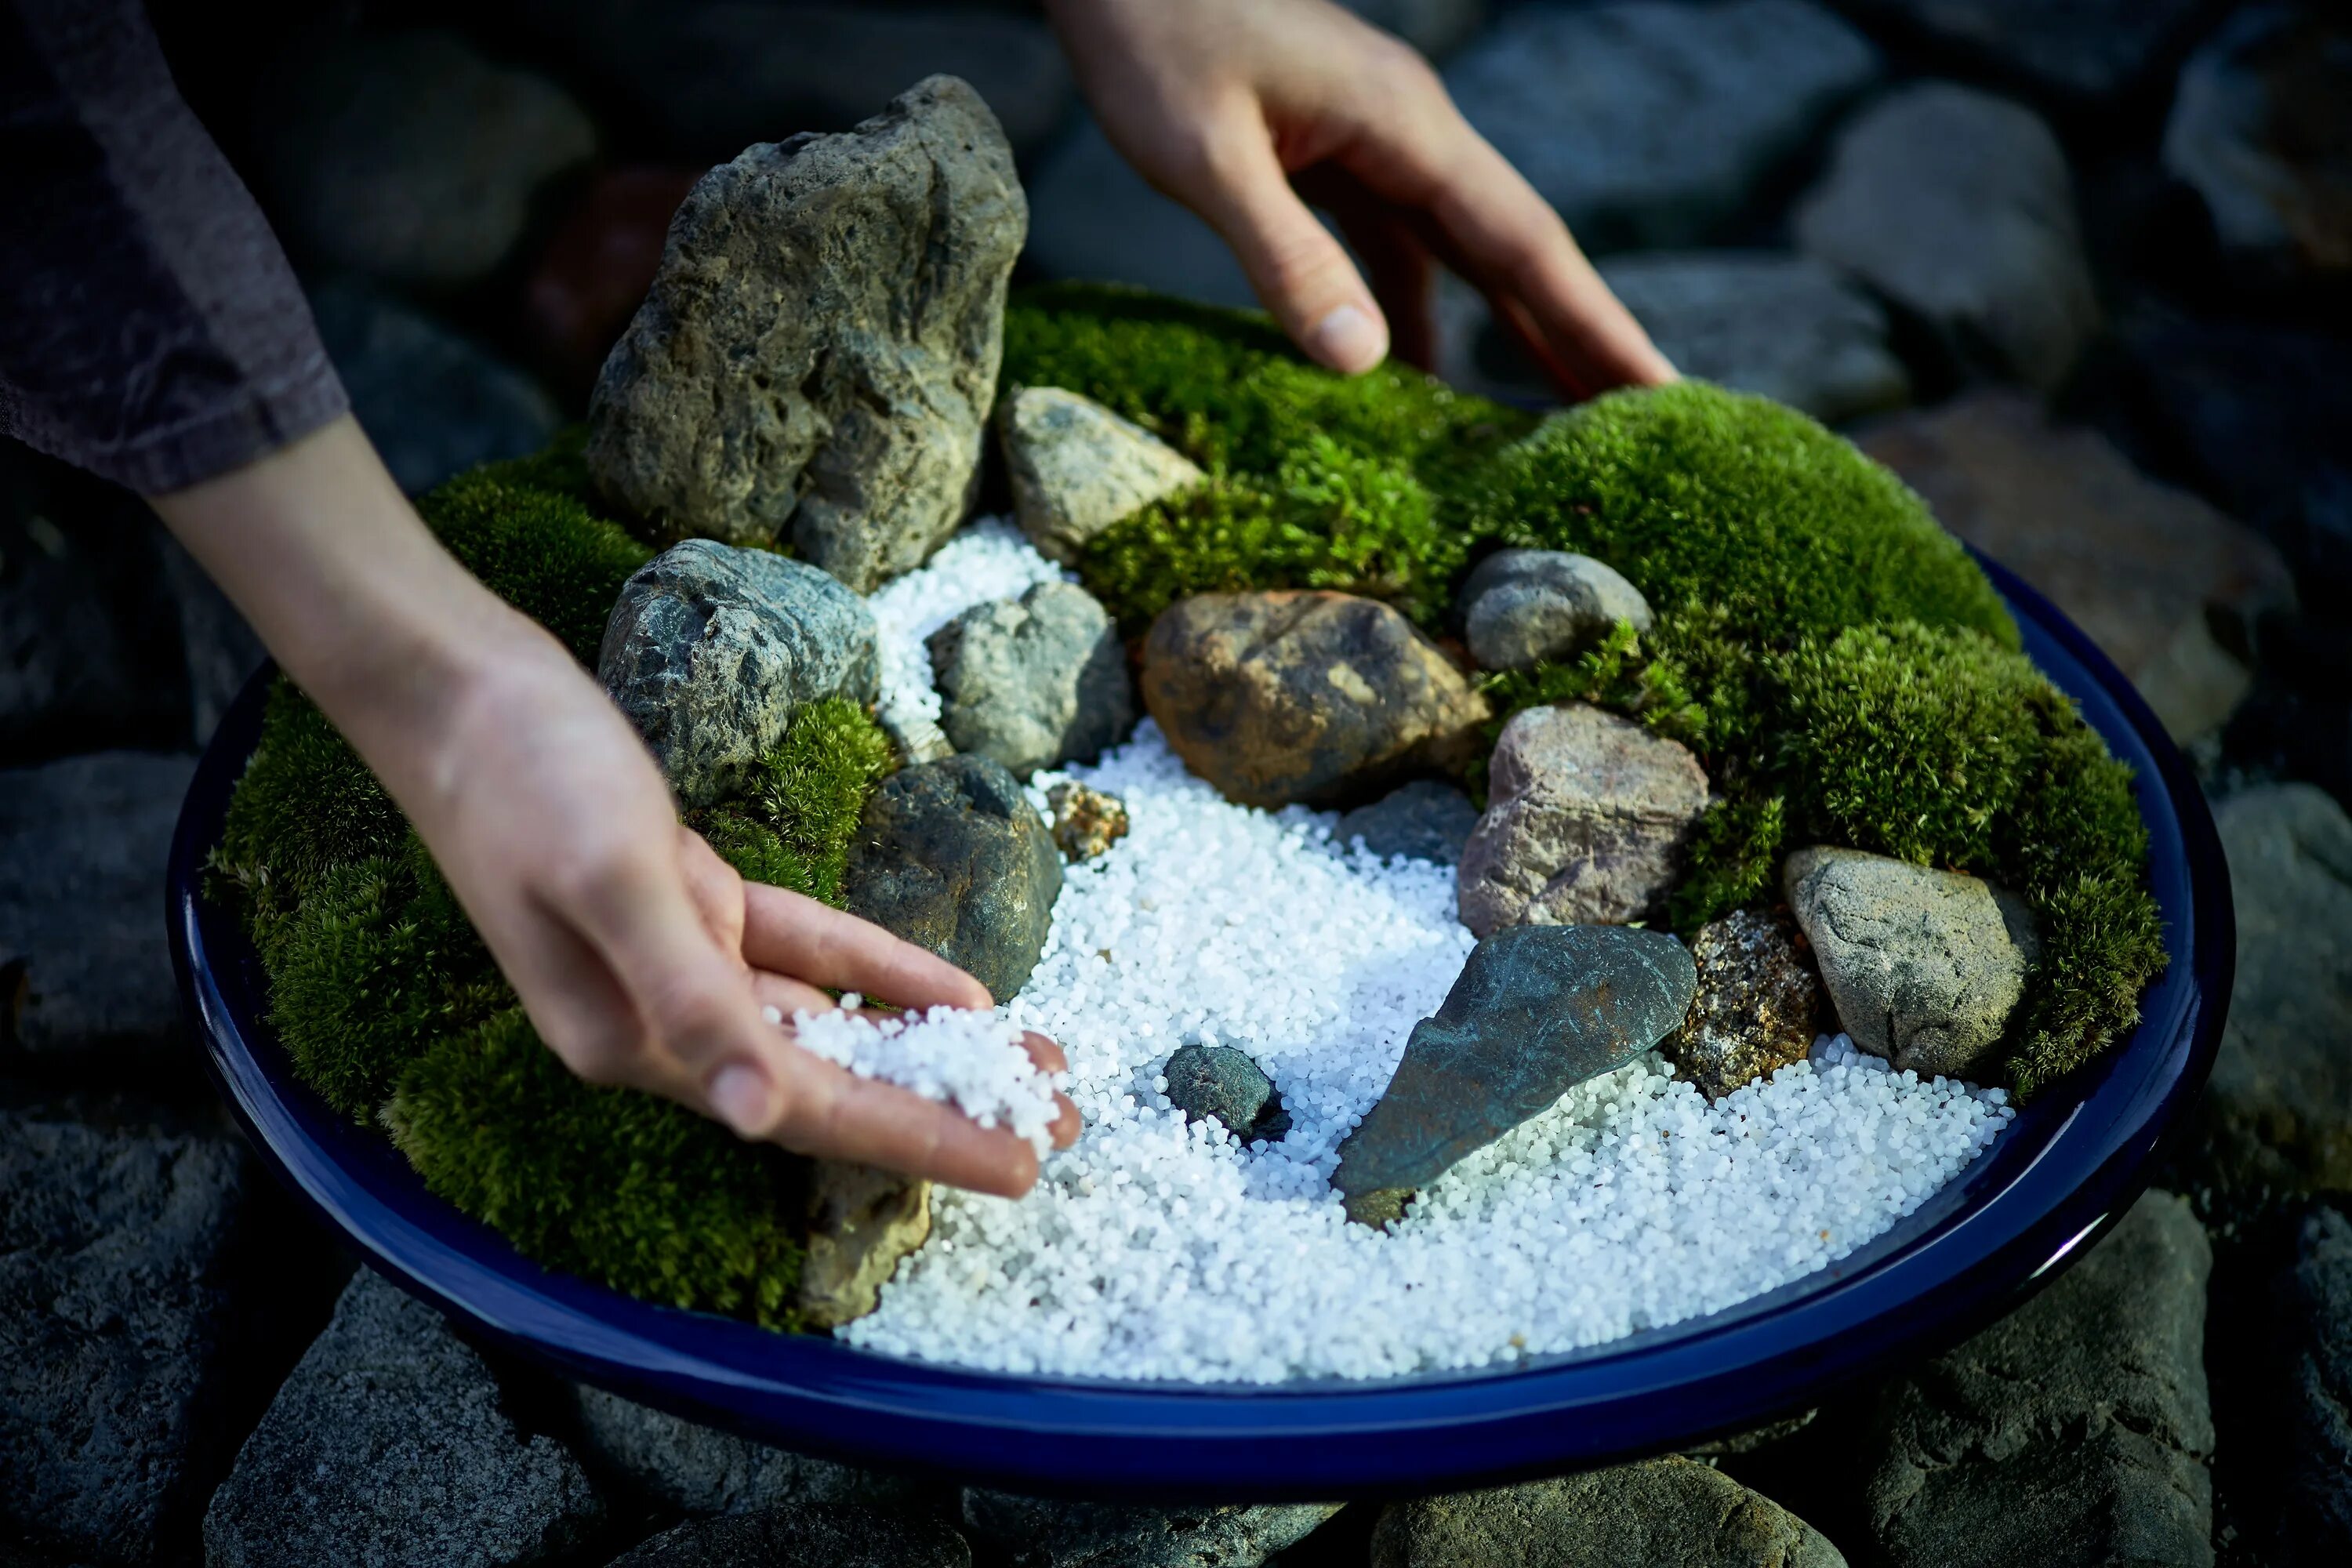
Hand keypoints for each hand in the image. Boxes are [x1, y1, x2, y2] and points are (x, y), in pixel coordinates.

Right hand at [414, 628, 1082, 1193]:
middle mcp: (663, 1023)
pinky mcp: (690, 902)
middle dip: (948, 1106)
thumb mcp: (614, 879)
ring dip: (927, 1047)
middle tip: (1058, 1126)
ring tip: (1031, 1066)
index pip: (808, 1109)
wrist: (456, 690)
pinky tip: (952, 990)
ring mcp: (679, 963)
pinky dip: (875, 970)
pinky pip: (805, 951)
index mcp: (640, 1040)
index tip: (1019, 1165)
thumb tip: (755, 1109)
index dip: (920, 1138)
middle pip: (833, 1085)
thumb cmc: (524, 777)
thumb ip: (688, 994)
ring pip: (830, 1025)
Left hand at [1044, 0, 1675, 395]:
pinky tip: (1415, 377)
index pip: (1523, 242)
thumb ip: (1284, 253)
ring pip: (1459, 251)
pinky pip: (1395, 244)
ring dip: (1505, 330)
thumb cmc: (1150, 36)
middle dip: (1576, 338)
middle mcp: (1408, 132)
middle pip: (1513, 251)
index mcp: (1404, 127)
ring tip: (1548, 424)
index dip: (1591, 324)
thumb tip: (1363, 361)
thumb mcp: (1205, 154)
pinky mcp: (1327, 152)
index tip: (1658, 391)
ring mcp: (1371, 141)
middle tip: (1641, 427)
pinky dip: (1416, 311)